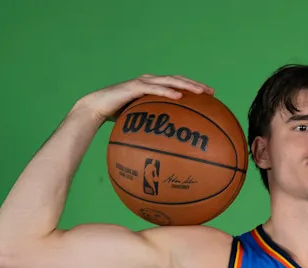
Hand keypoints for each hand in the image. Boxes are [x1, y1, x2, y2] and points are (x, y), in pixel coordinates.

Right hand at [73, 74, 213, 121]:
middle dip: (195, 85)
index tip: (211, 97)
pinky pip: (154, 88)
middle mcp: (150, 81)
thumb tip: (169, 148)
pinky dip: (167, 91)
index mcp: (153, 88)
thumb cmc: (118, 118)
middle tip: (212, 93)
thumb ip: (154, 128)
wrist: (96, 109)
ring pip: (169, 81)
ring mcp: (142, 82)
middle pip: (177, 80)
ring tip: (200, 92)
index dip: (194, 88)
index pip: (177, 85)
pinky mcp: (134, 86)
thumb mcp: (140, 123)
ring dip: (186, 85)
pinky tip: (179, 96)